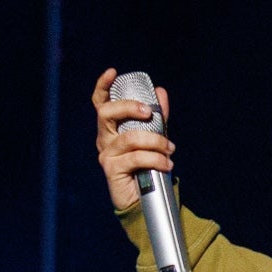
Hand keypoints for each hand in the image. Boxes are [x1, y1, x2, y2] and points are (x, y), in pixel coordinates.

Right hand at [92, 67, 173, 214]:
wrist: (145, 199)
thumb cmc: (146, 165)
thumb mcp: (154, 137)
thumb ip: (157, 116)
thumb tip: (160, 92)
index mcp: (111, 128)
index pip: (101, 103)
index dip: (102, 86)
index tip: (112, 72)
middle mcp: (104, 138)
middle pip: (107, 113)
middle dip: (130, 107)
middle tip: (150, 112)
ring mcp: (106, 154)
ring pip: (129, 138)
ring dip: (155, 141)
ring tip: (170, 149)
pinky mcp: (112, 170)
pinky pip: (135, 158)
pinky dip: (155, 158)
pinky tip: (167, 164)